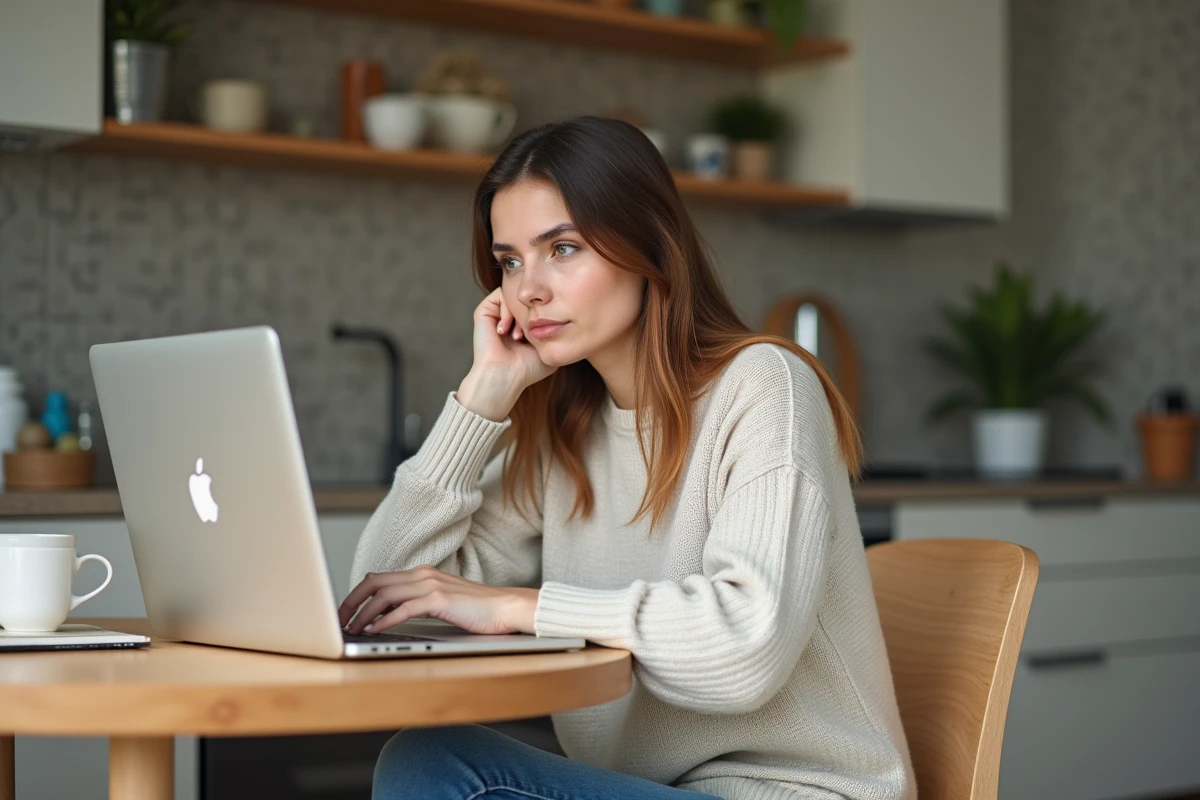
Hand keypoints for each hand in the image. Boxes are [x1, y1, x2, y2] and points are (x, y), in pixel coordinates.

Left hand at [338, 565, 540, 635]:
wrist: (507, 607)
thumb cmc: (478, 610)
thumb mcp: (442, 603)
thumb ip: (416, 604)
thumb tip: (386, 617)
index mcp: (422, 574)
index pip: (379, 579)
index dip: (357, 595)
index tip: (345, 613)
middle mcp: (423, 574)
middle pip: (374, 582)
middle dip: (351, 601)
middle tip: (338, 620)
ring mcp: (431, 585)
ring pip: (384, 594)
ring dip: (363, 613)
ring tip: (351, 629)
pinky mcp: (439, 599)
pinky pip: (403, 609)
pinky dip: (384, 620)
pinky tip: (374, 631)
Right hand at [458, 288, 557, 419]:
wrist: (504, 376)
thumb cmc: (527, 369)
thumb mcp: (550, 348)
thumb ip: (558, 332)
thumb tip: (568, 318)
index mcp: (523, 327)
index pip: (538, 307)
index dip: (544, 314)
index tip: (543, 333)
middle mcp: (510, 319)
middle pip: (527, 300)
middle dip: (531, 314)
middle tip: (529, 335)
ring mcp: (497, 314)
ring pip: (515, 297)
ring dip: (519, 314)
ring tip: (517, 336)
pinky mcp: (484, 311)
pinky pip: (500, 294)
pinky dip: (506, 310)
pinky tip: (504, 331)